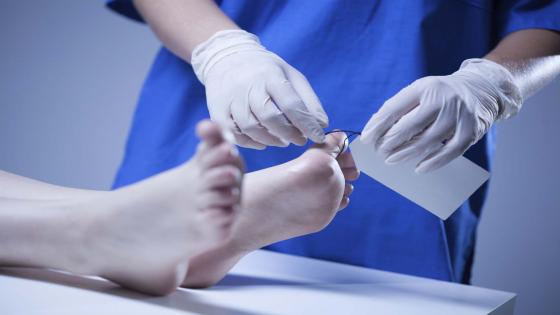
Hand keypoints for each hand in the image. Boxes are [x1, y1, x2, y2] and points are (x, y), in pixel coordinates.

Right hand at [191, 30, 327, 148]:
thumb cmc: (265, 70)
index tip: (318, 137)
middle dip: (289, 133)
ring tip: (283, 140)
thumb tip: (322, 124)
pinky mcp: (217, 110)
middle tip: (299, 139)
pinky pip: (234, 134)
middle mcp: (248, 85)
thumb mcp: (290, 75)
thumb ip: (308, 100)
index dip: (307, 124)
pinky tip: (264, 142)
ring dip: (271, 139)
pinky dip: (251, 143)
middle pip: (270, 117)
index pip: (291, 103)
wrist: (226, 57)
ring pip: (251, 128)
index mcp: (270, 74)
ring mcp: (230, 98)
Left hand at [360, 59, 521, 172]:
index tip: (366, 139)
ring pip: (427, 141)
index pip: (395, 108)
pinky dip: (433, 163)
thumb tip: (375, 129)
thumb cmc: (441, 95)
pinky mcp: (471, 131)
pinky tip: (418, 169)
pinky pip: (450, 152)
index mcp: (424, 88)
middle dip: (390, 142)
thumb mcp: (420, 92)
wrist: (482, 89)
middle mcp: (442, 99)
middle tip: (379, 152)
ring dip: (406, 154)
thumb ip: (400, 107)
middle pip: (410, 126)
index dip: (378, 126)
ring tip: (391, 161)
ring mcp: (458, 115)